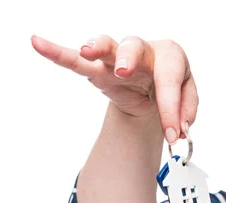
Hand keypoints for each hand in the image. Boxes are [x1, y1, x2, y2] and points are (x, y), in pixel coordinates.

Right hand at [31, 34, 198, 142]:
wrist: (151, 88)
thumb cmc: (170, 88)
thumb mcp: (186, 100)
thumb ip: (185, 113)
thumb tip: (179, 130)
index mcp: (170, 57)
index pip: (170, 80)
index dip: (171, 109)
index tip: (173, 135)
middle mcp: (143, 51)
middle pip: (136, 47)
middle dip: (129, 59)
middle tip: (124, 71)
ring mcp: (118, 58)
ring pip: (106, 47)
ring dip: (97, 48)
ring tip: (88, 51)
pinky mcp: (98, 70)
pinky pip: (76, 60)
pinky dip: (57, 53)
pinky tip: (38, 43)